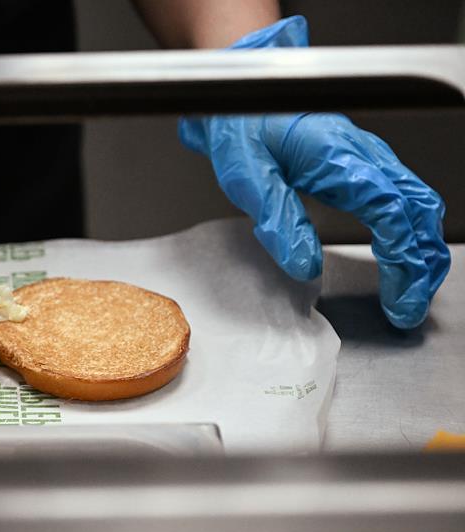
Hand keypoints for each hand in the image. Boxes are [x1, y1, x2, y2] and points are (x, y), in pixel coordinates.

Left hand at [179, 17, 449, 328]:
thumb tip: (305, 263)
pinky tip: (401, 257)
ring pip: (419, 204)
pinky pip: (405, 197)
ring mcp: (370, 158)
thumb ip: (278, 218)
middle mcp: (366, 155)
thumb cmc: (242, 125)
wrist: (241, 91)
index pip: (394, 213)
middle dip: (422, 265)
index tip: (399, 299)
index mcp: (342, 158)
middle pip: (419, 212)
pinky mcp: (364, 164)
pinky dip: (412, 232)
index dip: (403, 260)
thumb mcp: (248, 175)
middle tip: (407, 309)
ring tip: (408, 293)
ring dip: (421, 250)